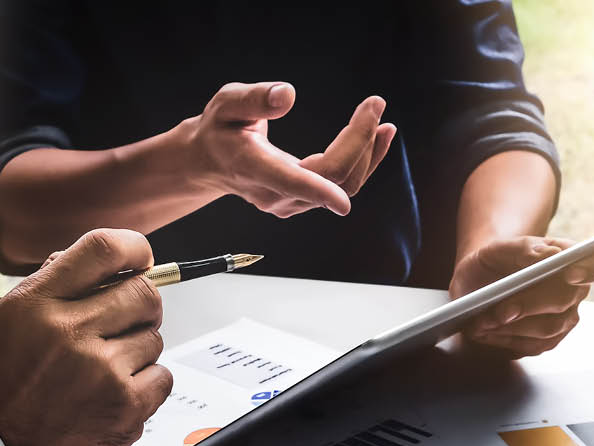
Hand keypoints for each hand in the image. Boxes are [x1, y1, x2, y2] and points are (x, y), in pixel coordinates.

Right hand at [0, 229, 172, 445]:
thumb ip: (54, 287)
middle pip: (143, 293)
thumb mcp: (7, 321)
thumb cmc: (1, 389)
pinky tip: (114, 395)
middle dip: (141, 307)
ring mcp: (102, 371)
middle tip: (124, 325)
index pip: (102, 249)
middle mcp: (70, 332)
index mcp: (38, 304)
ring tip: (102, 373)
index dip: (134, 249)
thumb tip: (107, 264)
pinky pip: (162, 376)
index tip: (142, 258)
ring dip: (137, 352)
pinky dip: (146, 386)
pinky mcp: (125, 407)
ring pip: (154, 338)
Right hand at [185, 81, 395, 217]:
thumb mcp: (227, 103)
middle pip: (332, 178)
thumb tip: (288, 95)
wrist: (211, 162)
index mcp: (255, 168)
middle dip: (360, 142)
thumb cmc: (220, 129)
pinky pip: (342, 186)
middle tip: (375, 104)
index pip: (293, 182)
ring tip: (383, 121)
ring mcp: (290, 203)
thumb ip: (254, 98)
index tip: (345, 194)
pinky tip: (377, 137)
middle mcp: (274, 194)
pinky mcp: (303, 202)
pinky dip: (364, 161)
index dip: (321, 189)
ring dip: (368, 153)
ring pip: (342, 185)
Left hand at [448, 236, 593, 357]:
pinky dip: (506, 339)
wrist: (477, 284)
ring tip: (483, 321)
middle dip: (531, 304)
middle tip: (501, 310)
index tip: (569, 273)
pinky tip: (486, 331)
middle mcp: (576, 290)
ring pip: (549, 327)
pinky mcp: (548, 341)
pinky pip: (533, 345)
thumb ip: (523, 247)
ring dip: (513, 326)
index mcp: (572, 258)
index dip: (593, 268)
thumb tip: (546, 256)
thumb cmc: (493, 262)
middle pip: (567, 299)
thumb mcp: (497, 248)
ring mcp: (565, 318)